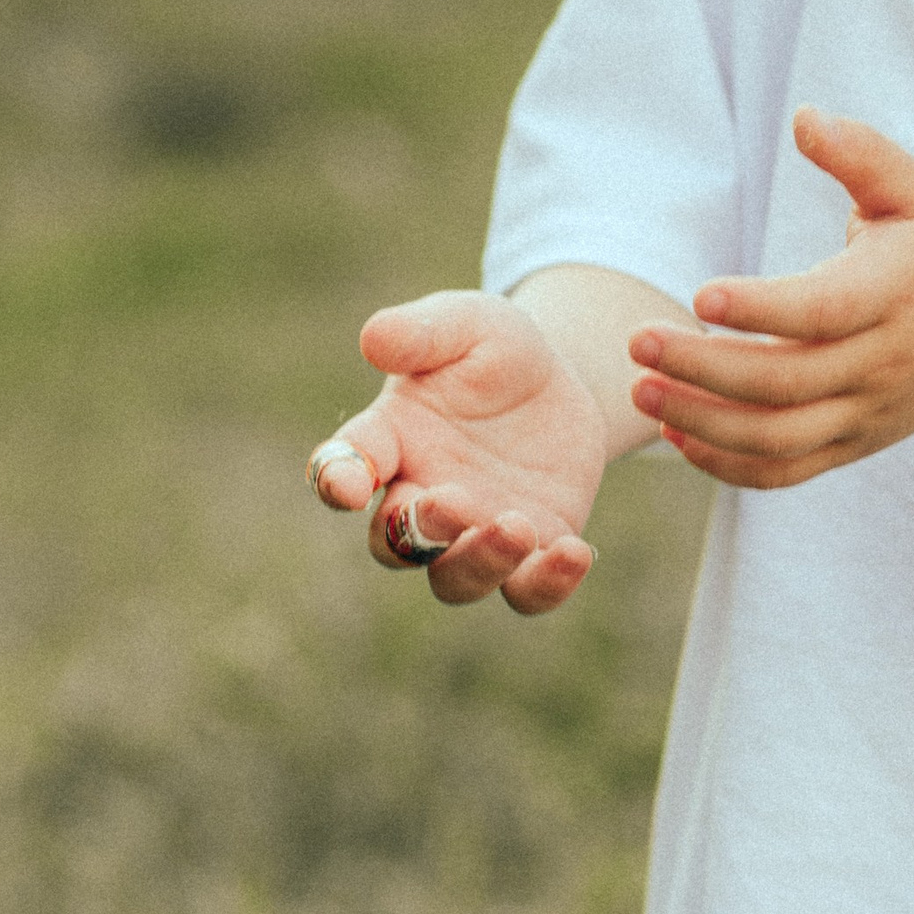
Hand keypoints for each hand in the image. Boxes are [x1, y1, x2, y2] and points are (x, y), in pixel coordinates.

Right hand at [307, 290, 607, 610]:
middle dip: (420, 531)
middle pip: (395, 543)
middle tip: (453, 501)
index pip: (344, 465)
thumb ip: (423, 330)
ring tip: (518, 526)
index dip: (337, 478)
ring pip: (455, 580)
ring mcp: (473, 533)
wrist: (559, 380)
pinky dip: (546, 584)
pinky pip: (528, 591)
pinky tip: (575, 552)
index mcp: (389, 440)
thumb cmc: (493, 347)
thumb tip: (375, 337)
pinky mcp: (530, 549)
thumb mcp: (467, 322)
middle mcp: (421, 497)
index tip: (346, 485)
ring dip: (480, 564)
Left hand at [628, 111, 913, 488]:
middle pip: (786, 383)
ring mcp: (866, 413)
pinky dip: (728, 465)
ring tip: (642, 390)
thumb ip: (862, 153)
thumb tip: (804, 117)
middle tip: (637, 340)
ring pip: (779, 438)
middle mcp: (882, 363)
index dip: (762, 309)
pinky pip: (786, 471)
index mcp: (895, 294)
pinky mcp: (853, 445)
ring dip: (703, 422)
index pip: (824, 312)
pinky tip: (677, 434)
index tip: (698, 295)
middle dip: (704, 368)